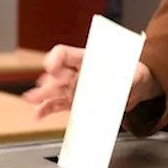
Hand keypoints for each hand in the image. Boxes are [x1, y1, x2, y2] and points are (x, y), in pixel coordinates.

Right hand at [23, 44, 162, 119]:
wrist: (136, 87)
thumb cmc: (132, 73)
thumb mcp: (131, 73)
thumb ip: (124, 79)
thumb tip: (119, 87)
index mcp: (87, 58)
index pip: (64, 54)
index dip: (56, 59)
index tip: (52, 67)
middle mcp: (76, 72)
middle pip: (57, 74)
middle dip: (49, 81)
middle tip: (44, 88)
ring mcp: (74, 87)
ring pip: (54, 90)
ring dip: (42, 95)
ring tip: (32, 99)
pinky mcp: (76, 101)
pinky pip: (58, 104)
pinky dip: (47, 109)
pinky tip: (38, 113)